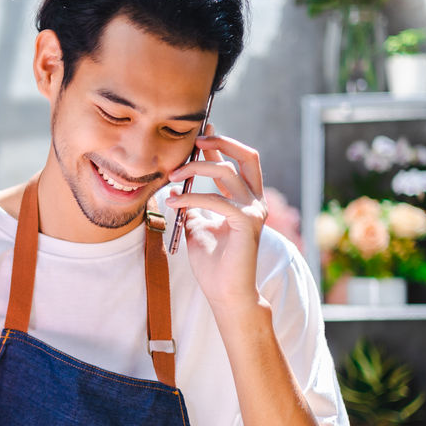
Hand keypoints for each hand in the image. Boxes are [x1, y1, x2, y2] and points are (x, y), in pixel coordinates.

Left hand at [165, 129, 267, 313]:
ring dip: (194, 169)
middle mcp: (254, 201)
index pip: (235, 163)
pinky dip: (191, 197)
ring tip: (171, 177)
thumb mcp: (197, 226)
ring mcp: (254, 209)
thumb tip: (175, 188)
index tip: (199, 133)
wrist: (225, 292)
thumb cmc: (212, 263)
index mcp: (244, 200)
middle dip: (221, 143)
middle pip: (246, 156)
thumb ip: (192, 206)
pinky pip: (216, 199)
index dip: (219, 146)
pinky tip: (173, 201)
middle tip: (195, 140)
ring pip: (226, 172)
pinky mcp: (247, 221)